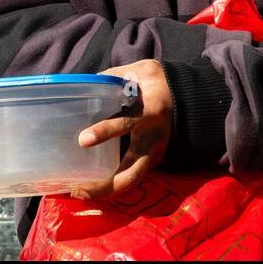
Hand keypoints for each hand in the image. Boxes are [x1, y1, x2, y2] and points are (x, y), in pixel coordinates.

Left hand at [67, 59, 172, 199]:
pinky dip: (113, 185)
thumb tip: (86, 82)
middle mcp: (153, 139)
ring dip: (106, 190)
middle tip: (76, 189)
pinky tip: (92, 188)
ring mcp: (155, 153)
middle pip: (130, 173)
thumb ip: (112, 77)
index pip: (126, 124)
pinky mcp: (153, 159)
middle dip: (103, 186)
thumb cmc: (157, 81)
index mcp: (150, 111)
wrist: (186, 93)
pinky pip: (132, 177)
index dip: (104, 132)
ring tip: (79, 193)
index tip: (83, 141)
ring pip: (131, 180)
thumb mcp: (139, 71)